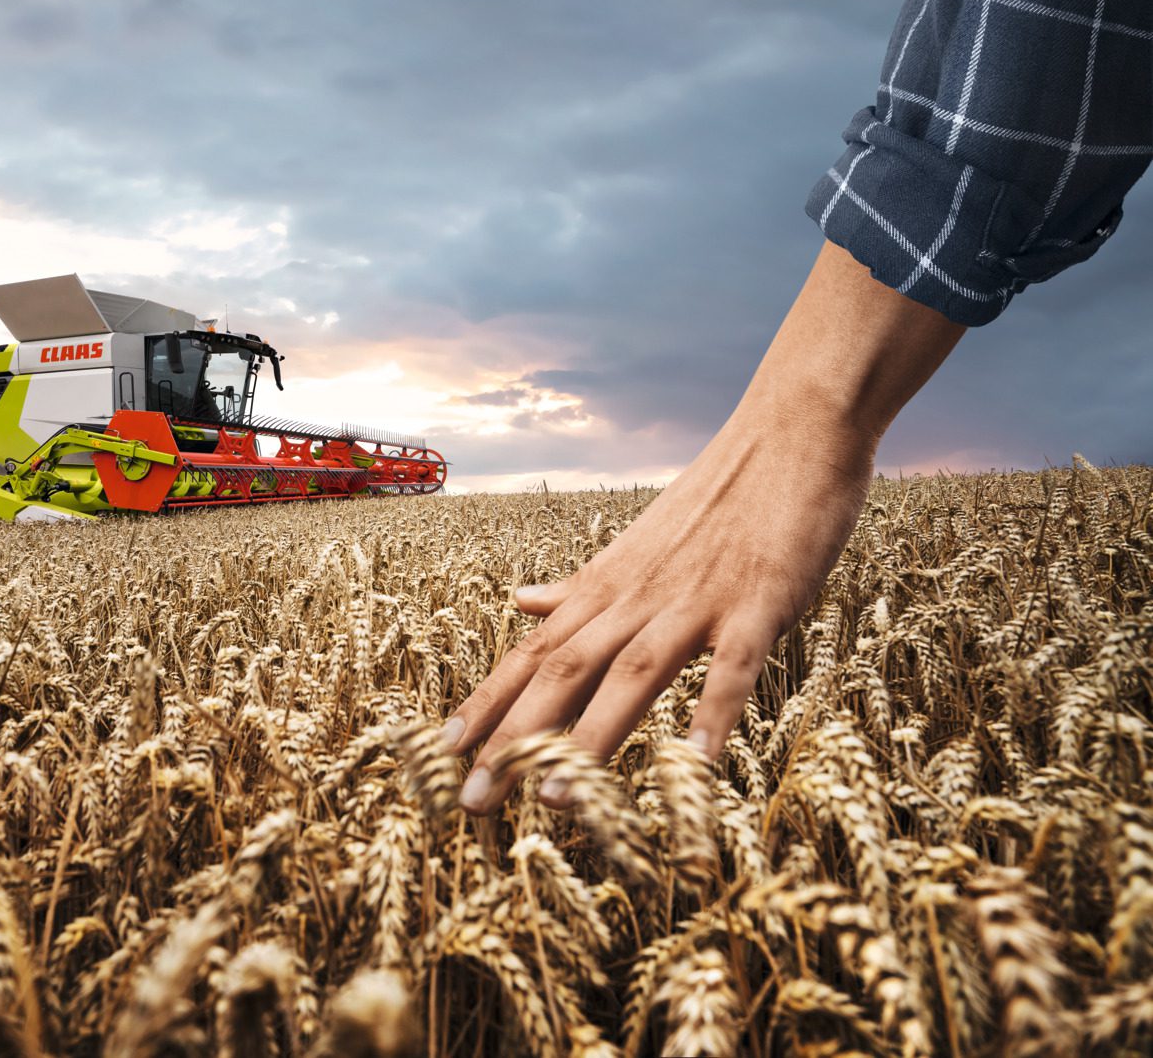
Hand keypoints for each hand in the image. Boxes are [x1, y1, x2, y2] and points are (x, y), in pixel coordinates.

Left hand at [445, 243, 965, 812]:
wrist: (789, 432)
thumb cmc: (715, 498)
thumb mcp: (633, 544)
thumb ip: (580, 585)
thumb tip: (520, 600)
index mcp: (608, 586)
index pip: (534, 650)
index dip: (489, 702)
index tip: (444, 752)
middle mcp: (638, 596)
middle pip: (563, 669)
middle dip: (515, 738)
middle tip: (472, 801)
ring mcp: (697, 599)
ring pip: (633, 674)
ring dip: (591, 738)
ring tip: (555, 801)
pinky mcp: (759, 601)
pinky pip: (734, 665)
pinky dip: (713, 712)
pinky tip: (696, 766)